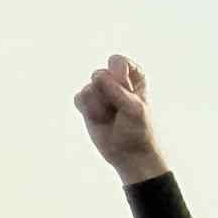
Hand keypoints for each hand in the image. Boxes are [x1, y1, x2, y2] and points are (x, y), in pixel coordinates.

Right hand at [73, 53, 166, 183]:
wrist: (131, 155)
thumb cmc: (138, 129)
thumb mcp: (133, 107)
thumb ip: (116, 88)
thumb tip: (96, 76)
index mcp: (132, 75)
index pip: (117, 62)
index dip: (119, 77)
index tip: (127, 91)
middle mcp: (115, 79)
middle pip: (100, 75)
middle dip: (108, 96)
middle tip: (119, 111)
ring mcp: (100, 92)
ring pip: (89, 88)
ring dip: (98, 106)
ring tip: (109, 118)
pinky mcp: (88, 105)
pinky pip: (79, 98)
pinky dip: (88, 110)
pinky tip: (99, 120)